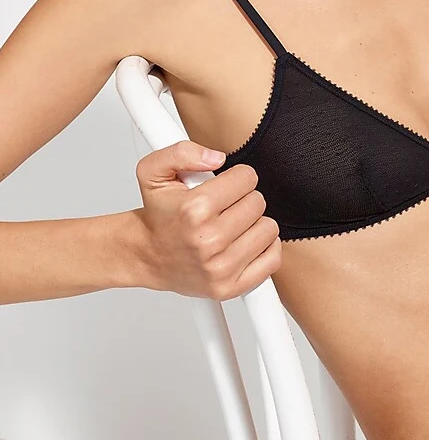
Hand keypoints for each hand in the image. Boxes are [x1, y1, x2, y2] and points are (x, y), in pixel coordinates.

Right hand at [130, 140, 280, 299]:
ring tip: (232, 224)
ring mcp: (220, 267)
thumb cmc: (157, 215)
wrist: (144, 254)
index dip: (237, 177)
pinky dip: (265, 248)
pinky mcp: (229, 287)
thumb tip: (215, 158)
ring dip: (254, 223)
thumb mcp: (153, 171)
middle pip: (258, 202)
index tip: (224, 186)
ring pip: (268, 229)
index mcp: (194, 210)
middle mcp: (208, 240)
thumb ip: (181, 152)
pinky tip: (245, 242)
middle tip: (224, 207)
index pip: (247, 178)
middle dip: (244, 199)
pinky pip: (272, 259)